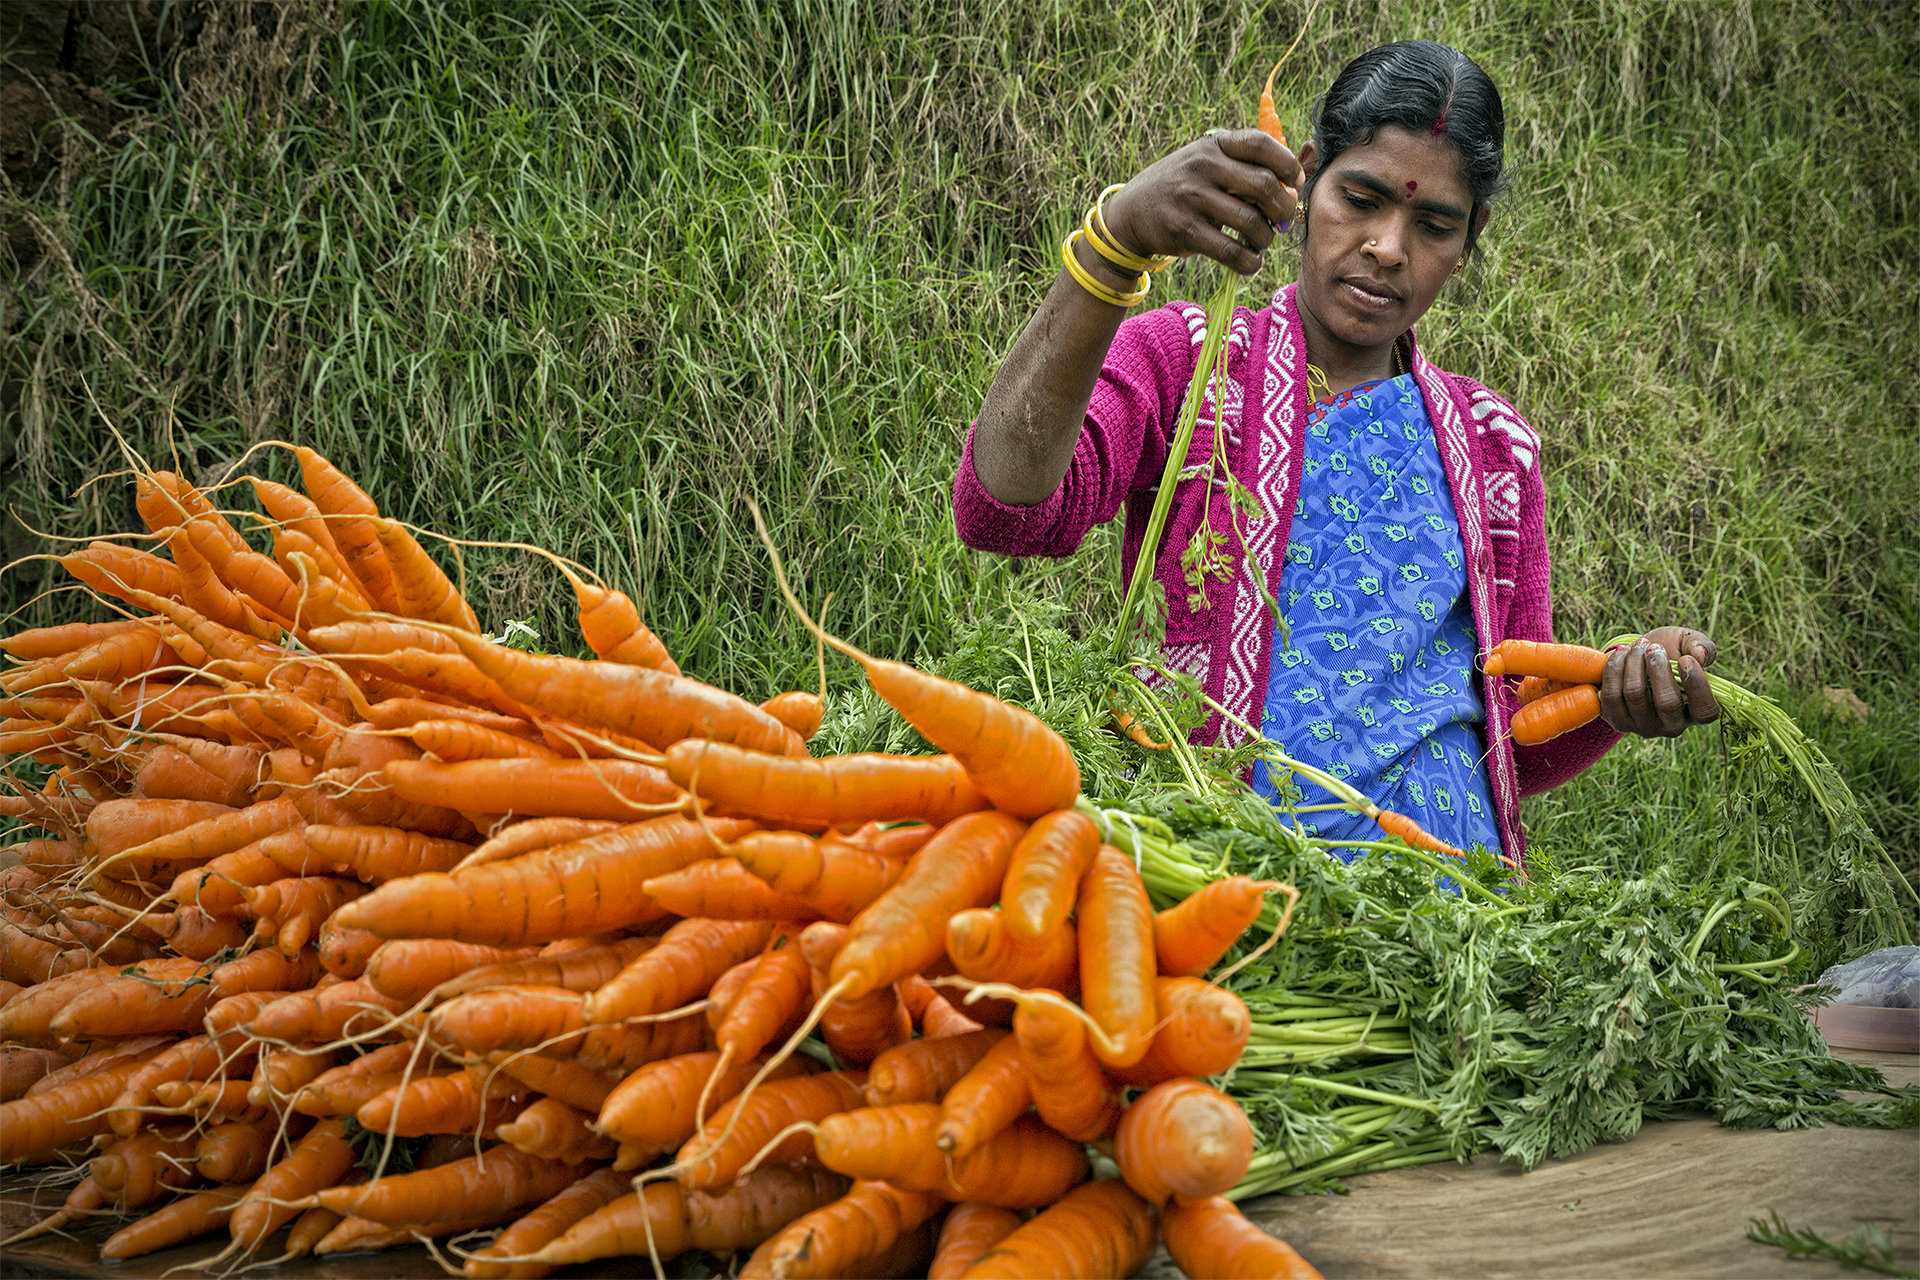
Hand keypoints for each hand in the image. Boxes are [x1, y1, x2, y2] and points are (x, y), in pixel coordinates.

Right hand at [1102, 130, 1304, 277]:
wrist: (1130, 213)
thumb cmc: (1183, 187)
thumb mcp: (1206, 163)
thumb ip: (1244, 167)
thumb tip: (1293, 189)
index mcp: (1214, 145)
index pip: (1261, 145)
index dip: (1287, 164)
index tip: (1295, 183)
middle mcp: (1203, 166)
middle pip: (1264, 185)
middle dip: (1284, 208)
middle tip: (1284, 221)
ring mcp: (1193, 198)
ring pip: (1251, 221)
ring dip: (1267, 237)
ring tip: (1263, 241)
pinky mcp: (1185, 231)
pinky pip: (1230, 250)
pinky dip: (1248, 261)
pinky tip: (1251, 261)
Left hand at [1599, 626, 1718, 737]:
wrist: (1636, 657)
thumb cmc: (1670, 652)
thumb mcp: (1688, 644)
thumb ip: (1702, 646)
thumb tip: (1701, 655)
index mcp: (1695, 712)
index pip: (1705, 712)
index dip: (1697, 685)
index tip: (1685, 659)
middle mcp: (1671, 726)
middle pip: (1667, 703)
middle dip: (1659, 668)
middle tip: (1654, 646)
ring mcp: (1642, 726)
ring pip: (1635, 695)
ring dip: (1634, 663)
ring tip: (1638, 646)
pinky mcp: (1617, 721)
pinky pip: (1610, 696)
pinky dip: (1614, 669)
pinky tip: (1622, 653)